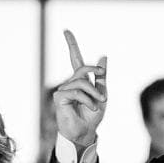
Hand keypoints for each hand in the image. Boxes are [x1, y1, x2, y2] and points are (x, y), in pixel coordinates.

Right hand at [53, 30, 106, 147]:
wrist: (86, 132)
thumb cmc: (93, 116)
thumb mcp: (102, 94)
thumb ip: (101, 77)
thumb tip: (103, 57)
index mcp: (80, 81)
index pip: (75, 59)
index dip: (71, 45)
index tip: (66, 31)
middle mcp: (70, 83)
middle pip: (81, 68)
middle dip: (95, 73)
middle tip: (104, 92)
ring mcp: (63, 90)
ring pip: (81, 81)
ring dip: (94, 94)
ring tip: (98, 105)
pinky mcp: (59, 97)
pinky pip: (76, 91)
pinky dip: (87, 100)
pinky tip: (91, 108)